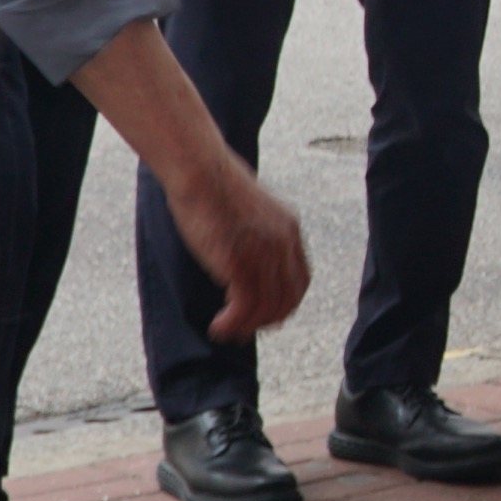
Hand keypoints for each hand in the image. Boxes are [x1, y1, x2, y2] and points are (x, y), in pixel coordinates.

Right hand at [171, 158, 313, 342]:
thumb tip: (245, 251)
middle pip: (287, 298)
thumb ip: (256, 233)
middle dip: (266, 320)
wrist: (200, 169)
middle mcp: (283, 243)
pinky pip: (245, 307)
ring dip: (245, 327)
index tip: (264, 314)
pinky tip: (218, 326)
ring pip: (266, 308)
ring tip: (225, 332)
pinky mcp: (240, 261)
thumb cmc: (213, 184)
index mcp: (289, 229)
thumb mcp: (247, 210)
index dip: (284, 303)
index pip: (299, 281)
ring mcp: (264, 253)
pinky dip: (233, 323)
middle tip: (243, 330)